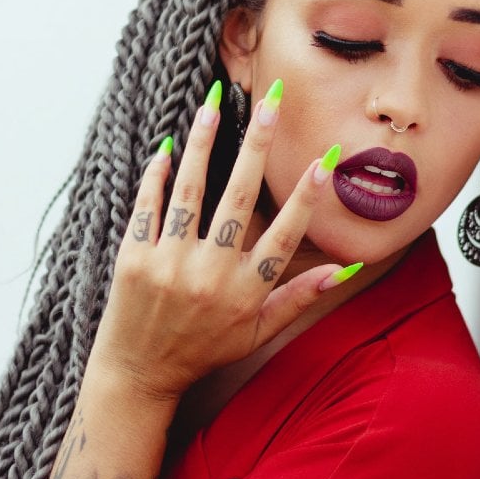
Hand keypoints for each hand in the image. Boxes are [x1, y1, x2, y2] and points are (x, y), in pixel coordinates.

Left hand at [90, 80, 352, 402]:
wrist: (138, 374)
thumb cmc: (204, 350)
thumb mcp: (257, 332)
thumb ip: (299, 297)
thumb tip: (345, 269)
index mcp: (244, 292)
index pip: (283, 237)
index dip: (305, 198)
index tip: (323, 159)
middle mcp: (208, 276)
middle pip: (238, 199)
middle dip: (257, 147)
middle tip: (270, 104)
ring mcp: (168, 265)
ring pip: (190, 192)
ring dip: (204, 145)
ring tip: (212, 104)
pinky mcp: (134, 258)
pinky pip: (147, 207)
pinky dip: (156, 175)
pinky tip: (168, 146)